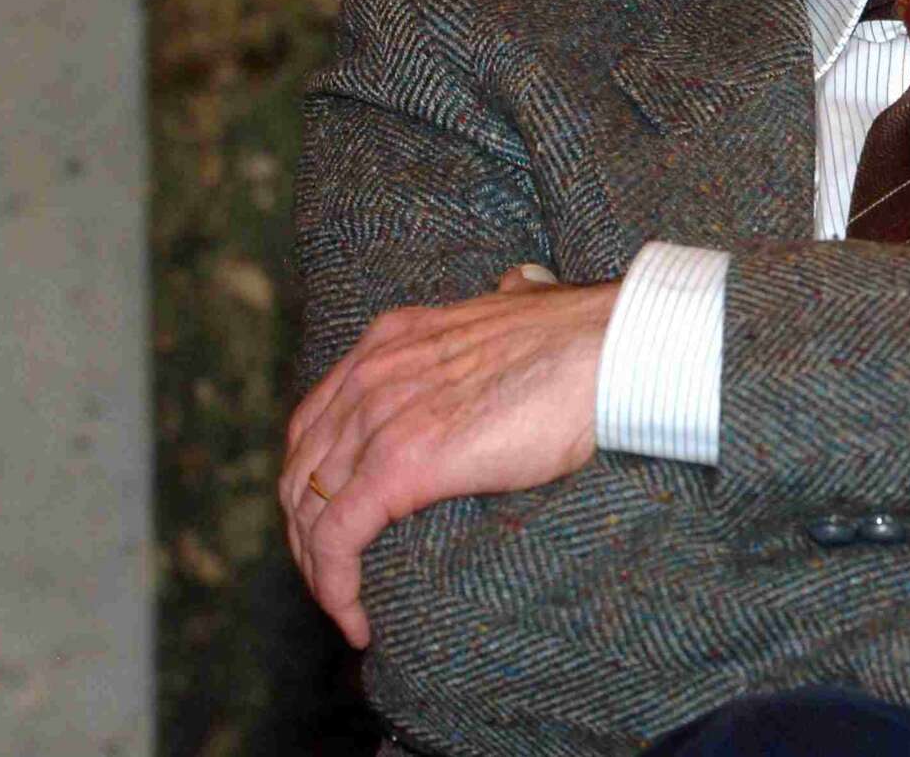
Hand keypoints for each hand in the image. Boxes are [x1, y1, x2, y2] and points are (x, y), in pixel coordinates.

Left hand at [280, 264, 616, 646]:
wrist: (607, 350)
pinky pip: (337, 537)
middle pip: (301, 469)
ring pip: (309, 509)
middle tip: (341, 577)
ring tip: (347, 608)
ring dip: (318, 569)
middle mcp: (371, 373)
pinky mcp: (399, 463)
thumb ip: (503, 303)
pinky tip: (355, 620)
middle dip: (308, 533)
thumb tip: (520, 289)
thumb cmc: (582, 339)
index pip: (316, 421)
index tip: (339, 523)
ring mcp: (380, 415)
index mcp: (391, 339)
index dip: (314, 481)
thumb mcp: (518, 304)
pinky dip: (333, 585)